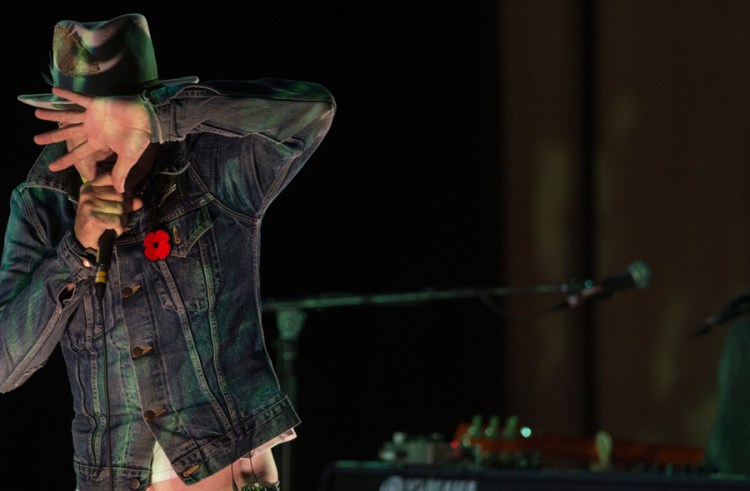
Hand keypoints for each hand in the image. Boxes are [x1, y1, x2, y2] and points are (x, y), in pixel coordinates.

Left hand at [32, 87, 151, 192]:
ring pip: (68, 115)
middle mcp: (92, 129)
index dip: (64, 160)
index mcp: (98, 142)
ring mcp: (92, 116)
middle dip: (51, 137)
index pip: (78, 153)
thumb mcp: (128, 158)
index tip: (51, 167)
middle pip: (67, 134)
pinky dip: (66, 94)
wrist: (147, 119)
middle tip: (36, 140)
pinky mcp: (96, 103)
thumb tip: (120, 192)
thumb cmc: (138, 138)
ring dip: (52, 114)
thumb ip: (120, 172)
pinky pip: (78, 98)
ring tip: (36, 113)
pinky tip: (53, 90)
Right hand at [74, 172, 142, 250]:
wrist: (84, 240)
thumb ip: (126, 202)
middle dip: (124, 209)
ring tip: (113, 224)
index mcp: (90, 186)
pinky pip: (117, 221)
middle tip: (116, 218)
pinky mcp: (93, 217)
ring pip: (121, 208)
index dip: (123, 190)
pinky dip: (119, 228)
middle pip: (121, 195)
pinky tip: (112, 230)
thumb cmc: (99, 221)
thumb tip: (139, 201)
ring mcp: (89, 205)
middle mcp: (88, 193)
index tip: (122, 201)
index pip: (112, 178)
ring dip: (122, 220)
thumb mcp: (111, 208)